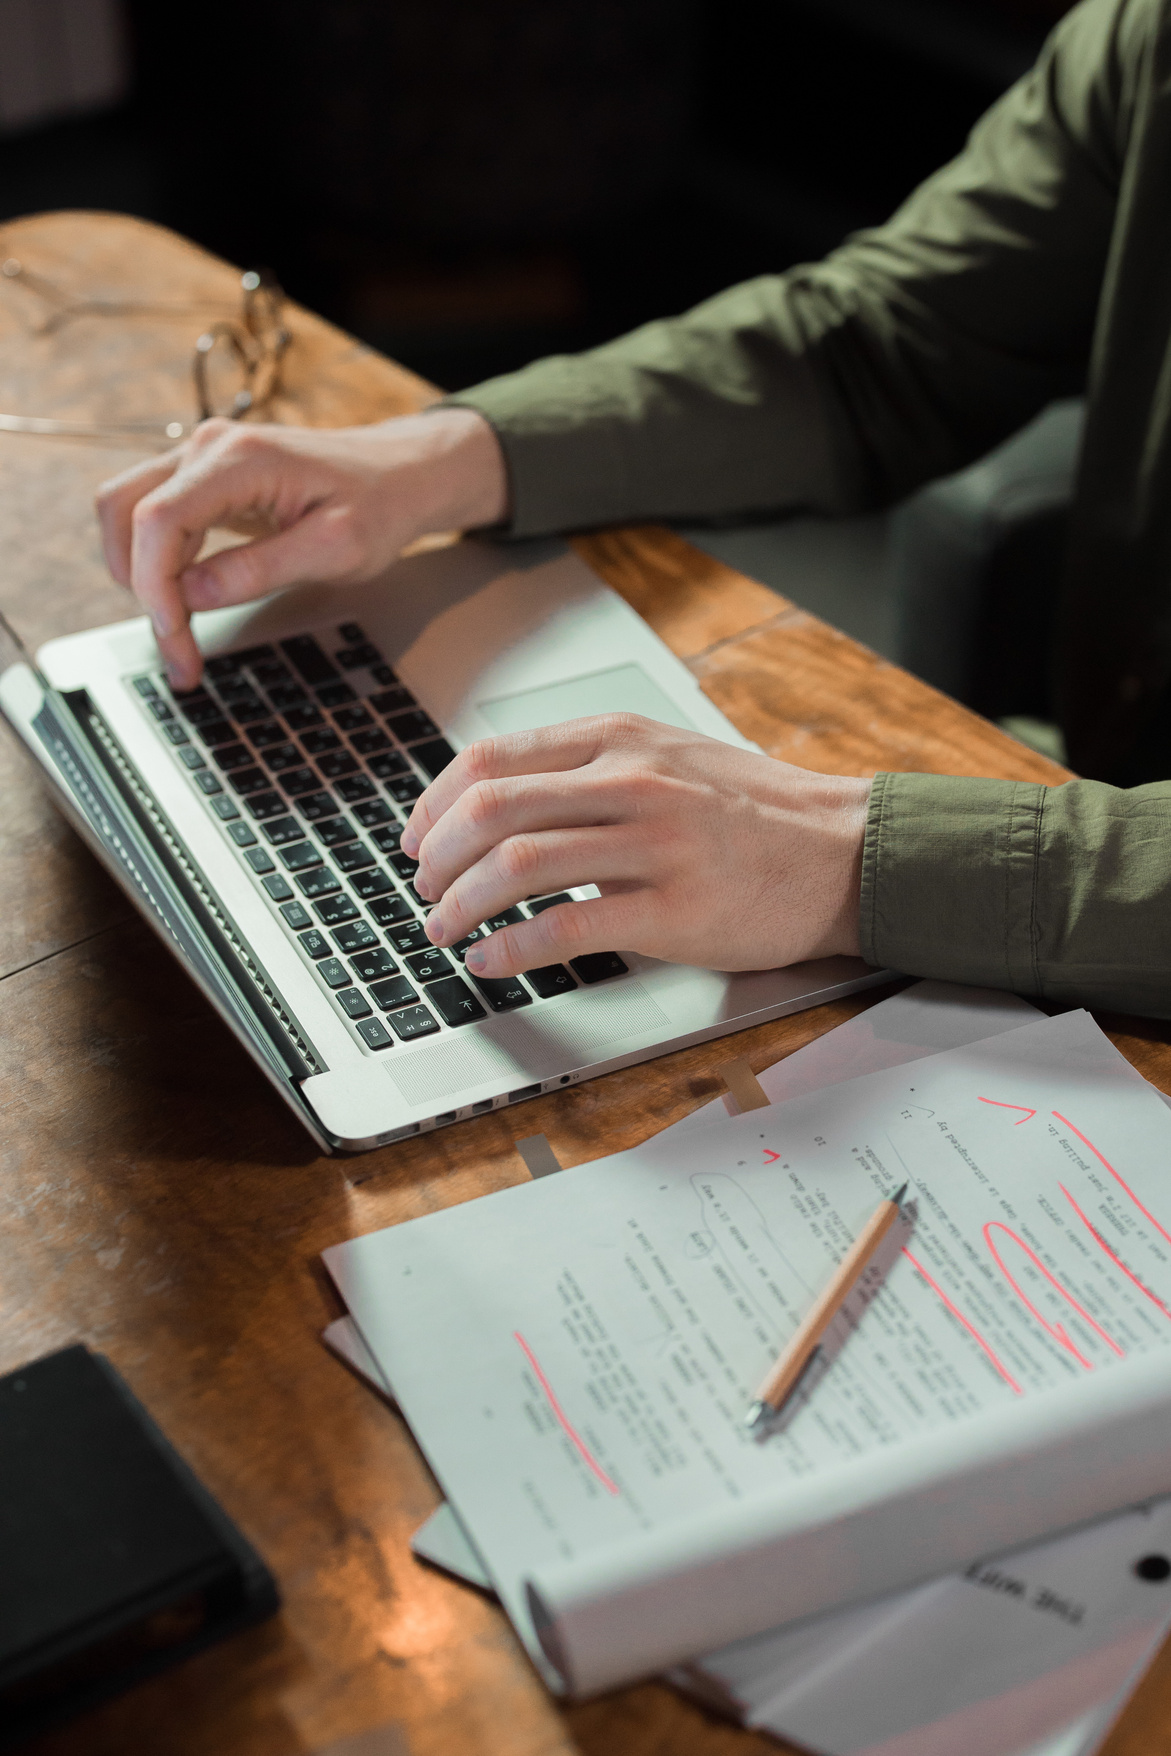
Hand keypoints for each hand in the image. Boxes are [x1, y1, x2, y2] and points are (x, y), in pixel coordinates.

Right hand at [95, 407, 507, 689]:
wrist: (398, 475)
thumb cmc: (379, 504)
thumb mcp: (335, 548)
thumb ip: (261, 569)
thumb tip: (192, 594)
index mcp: (240, 459)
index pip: (159, 519)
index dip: (155, 585)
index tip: (176, 637)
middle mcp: (209, 449)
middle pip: (123, 509)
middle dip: (139, 585)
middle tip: (177, 650)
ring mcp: (202, 462)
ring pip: (129, 514)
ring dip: (143, 578)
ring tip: (181, 640)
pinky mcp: (205, 483)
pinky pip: (156, 521)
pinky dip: (160, 567)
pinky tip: (188, 609)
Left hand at [402, 715, 869, 975]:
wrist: (843, 853)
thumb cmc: (753, 813)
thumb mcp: (667, 757)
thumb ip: (589, 768)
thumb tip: (499, 803)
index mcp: (619, 738)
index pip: (492, 760)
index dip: (434, 805)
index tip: (415, 839)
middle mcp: (632, 781)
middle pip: (491, 809)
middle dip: (435, 857)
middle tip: (421, 890)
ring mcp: (655, 844)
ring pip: (519, 865)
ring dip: (461, 904)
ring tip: (443, 929)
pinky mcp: (675, 910)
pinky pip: (568, 928)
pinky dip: (511, 950)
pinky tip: (491, 961)